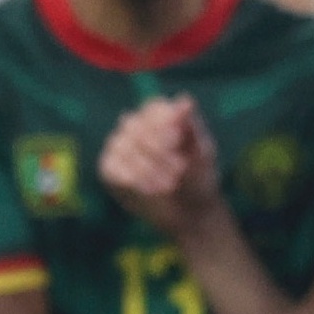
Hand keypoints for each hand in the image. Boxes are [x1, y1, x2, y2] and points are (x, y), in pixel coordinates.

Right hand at [97, 96, 220, 234]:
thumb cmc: (199, 177)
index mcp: (160, 116)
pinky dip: (132, 179)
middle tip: (179, 169)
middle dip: (157, 150)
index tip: (177, 141)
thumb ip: (192, 126)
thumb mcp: (203, 152)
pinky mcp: (110, 170)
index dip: (162, 123)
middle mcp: (136, 126)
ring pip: (122, 147)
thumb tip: (186, 100)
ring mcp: (119, 147)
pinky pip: (112, 168)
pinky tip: (150, 191)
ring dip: (147, 168)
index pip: (151, 108)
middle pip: (133, 125)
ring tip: (169, 186)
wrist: (190, 213)